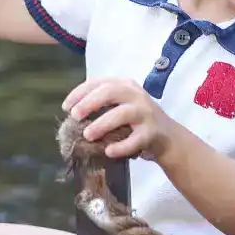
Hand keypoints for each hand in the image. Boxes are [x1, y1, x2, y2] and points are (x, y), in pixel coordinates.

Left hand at [63, 77, 178, 161]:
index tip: (66, 107)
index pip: (99, 82)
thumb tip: (72, 115)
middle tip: (74, 116)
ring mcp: (146, 113)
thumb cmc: (136, 121)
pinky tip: (109, 152)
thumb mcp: (121, 105)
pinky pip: (135, 139)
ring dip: (102, 124)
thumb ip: (101, 105)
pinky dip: (121, 146)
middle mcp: (136, 95)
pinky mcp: (152, 132)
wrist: (168, 137)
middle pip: (111, 92)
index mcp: (125, 85)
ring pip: (122, 114)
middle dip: (89, 103)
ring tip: (87, 135)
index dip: (80, 93)